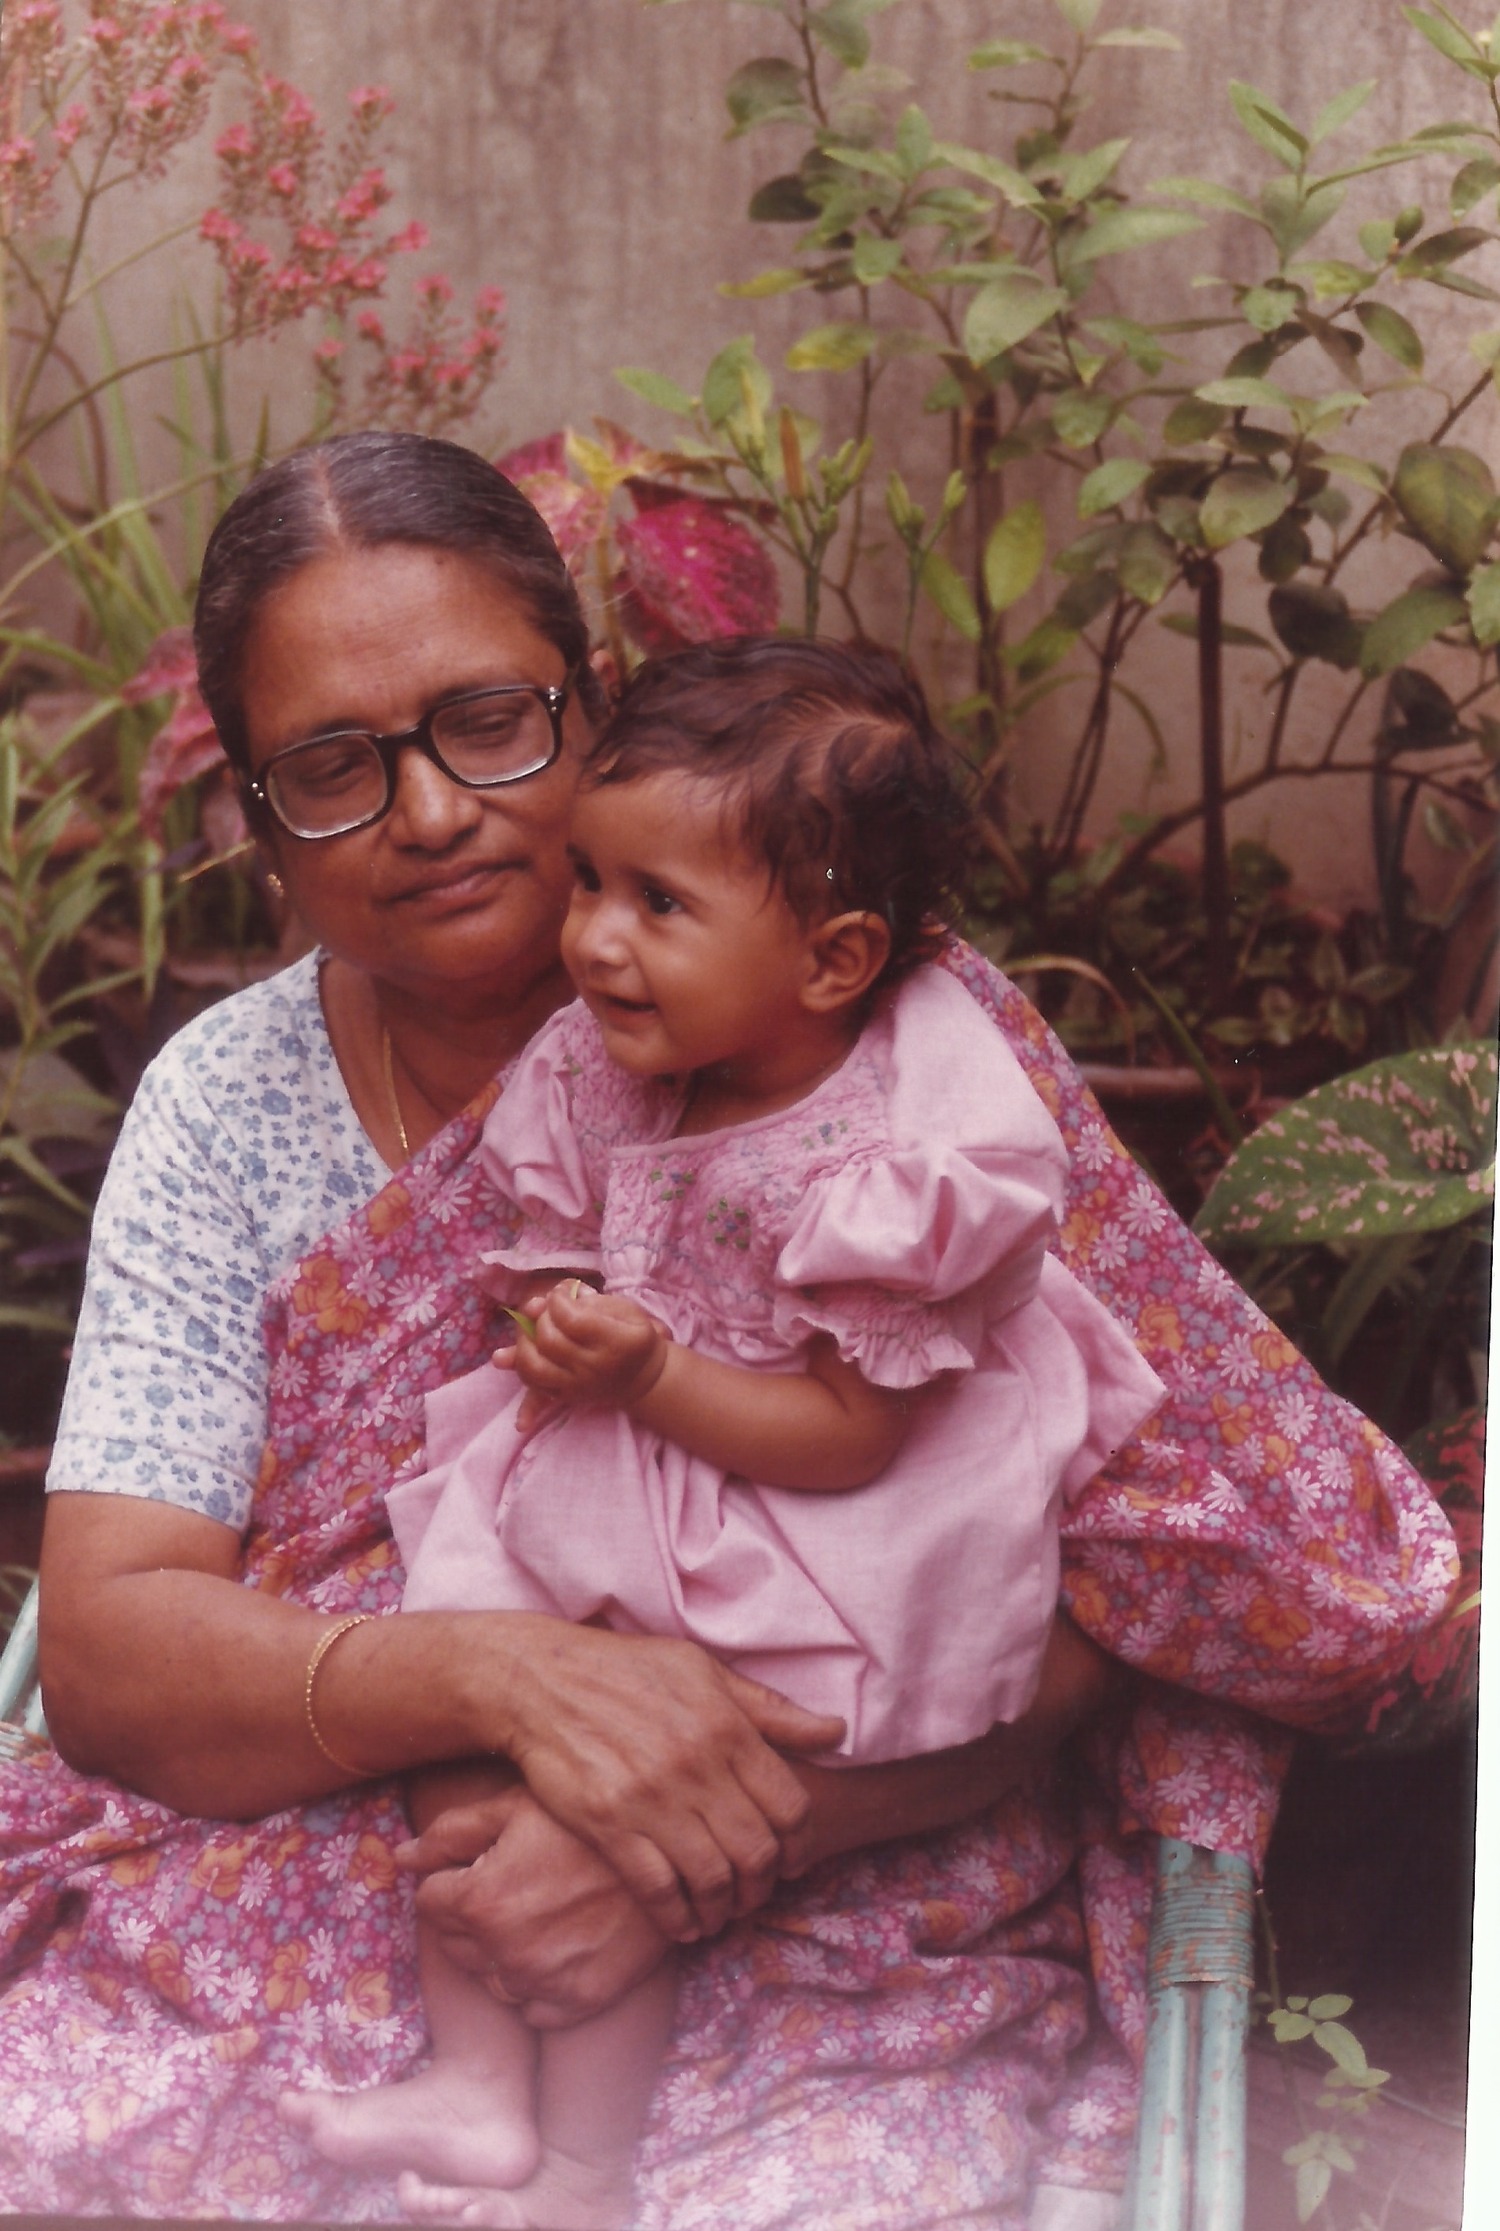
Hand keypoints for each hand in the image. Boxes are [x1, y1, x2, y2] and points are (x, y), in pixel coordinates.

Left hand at [399, 1787, 672, 2028]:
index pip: (429, 1902)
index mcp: (480, 1900)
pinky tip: (560, 1946)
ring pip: (490, 1979)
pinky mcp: (577, 2003)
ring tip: (539, 1912)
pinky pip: (531, 2009)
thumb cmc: (588, 1821)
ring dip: (500, 1953)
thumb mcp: (516, 1806)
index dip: (453, 1879)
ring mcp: (541, 1984)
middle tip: (515, 1884)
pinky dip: (536, 1985)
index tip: (487, 1864)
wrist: (670, 1855)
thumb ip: (450, 1833)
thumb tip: (399, 1858)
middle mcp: (503, 1952)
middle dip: (471, 1916)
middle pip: (454, 1945)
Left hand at [494, 1281, 668, 1417]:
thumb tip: (553, 1296)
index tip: (561, 1293)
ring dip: (524, 1343)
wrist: (643, 1376)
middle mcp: (596, 1368)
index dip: (557, 1300)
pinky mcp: (567, 1396)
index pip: (572, 1318)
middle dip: (541, 1316)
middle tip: (549, 1309)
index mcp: (617, 1341)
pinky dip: (525, 1381)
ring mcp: (579, 1386)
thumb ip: (590, 1299)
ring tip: (533, 1330)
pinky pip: (535, 1389)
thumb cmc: (634, 1335)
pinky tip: (526, 1375)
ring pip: (533, 1366)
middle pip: (549, 1340)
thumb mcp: (625, 1309)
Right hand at [500, 1618, 844, 1939]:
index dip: (801, 1844)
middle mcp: (697, 1767)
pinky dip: (678, 1916)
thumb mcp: (703, 1672)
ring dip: (725, 1908)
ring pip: (713, 1878)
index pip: (790, 1806)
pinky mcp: (609, 1825)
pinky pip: (658, 1888)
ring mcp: (652, 1799)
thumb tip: (836, 1732)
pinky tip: (684, 1922)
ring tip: (721, 1912)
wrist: (540, 1681)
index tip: (794, 1860)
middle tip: (756, 1892)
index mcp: (727, 1727)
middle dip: (764, 1884)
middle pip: (757, 1851)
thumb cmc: (627, 1671)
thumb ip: (770, 1709)